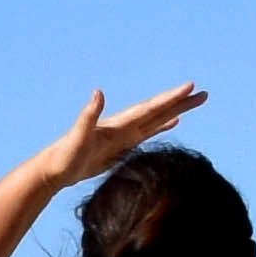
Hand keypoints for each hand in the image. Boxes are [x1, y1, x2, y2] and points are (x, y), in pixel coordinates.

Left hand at [45, 84, 208, 183]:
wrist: (51, 170)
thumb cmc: (64, 157)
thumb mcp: (77, 137)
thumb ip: (88, 115)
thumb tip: (97, 92)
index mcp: (118, 124)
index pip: (150, 108)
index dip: (170, 98)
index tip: (191, 86)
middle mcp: (122, 127)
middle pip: (158, 111)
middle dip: (180, 102)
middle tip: (204, 93)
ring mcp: (123, 136)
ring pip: (156, 120)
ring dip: (175, 111)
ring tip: (194, 103)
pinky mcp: (121, 147)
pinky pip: (148, 133)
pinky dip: (162, 126)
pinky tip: (172, 123)